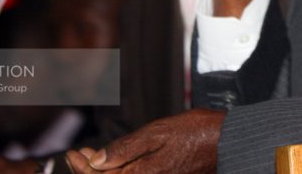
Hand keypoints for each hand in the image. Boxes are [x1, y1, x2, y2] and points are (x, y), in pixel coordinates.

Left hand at [64, 109, 222, 172]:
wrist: (229, 141)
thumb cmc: (197, 133)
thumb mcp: (158, 132)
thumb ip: (126, 148)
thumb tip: (97, 162)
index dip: (82, 168)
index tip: (73, 152)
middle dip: (88, 171)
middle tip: (78, 154)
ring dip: (104, 172)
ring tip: (92, 156)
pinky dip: (121, 172)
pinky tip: (117, 161)